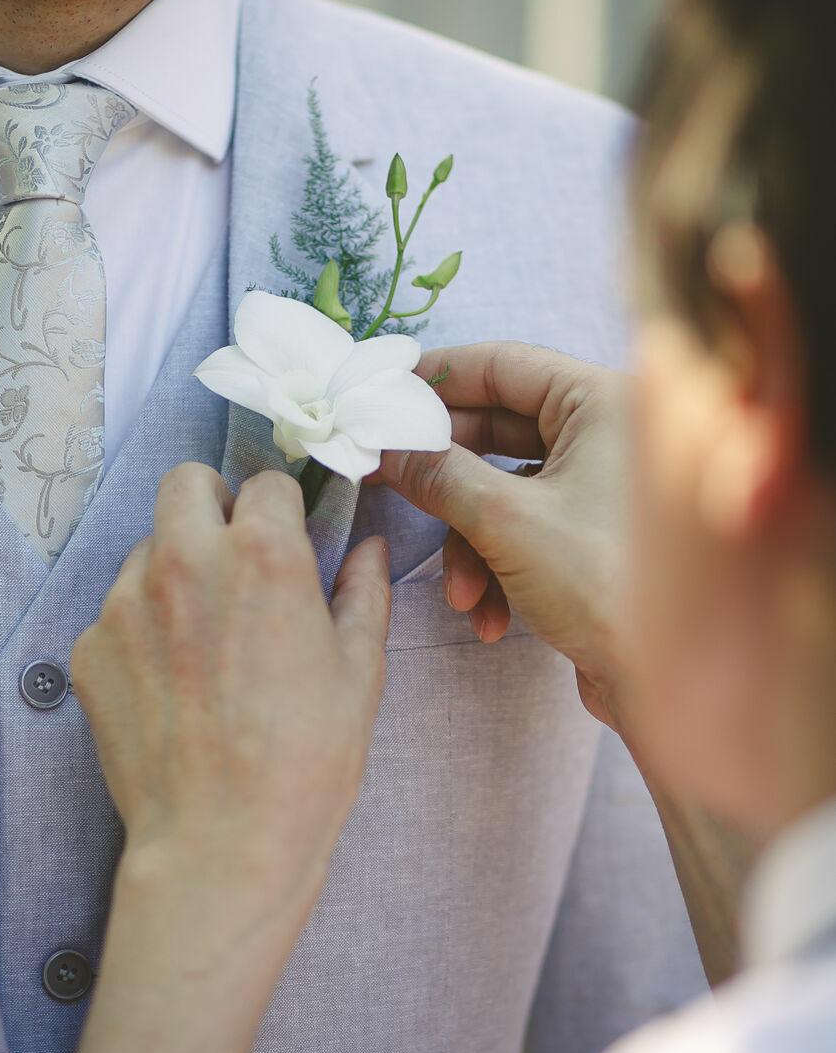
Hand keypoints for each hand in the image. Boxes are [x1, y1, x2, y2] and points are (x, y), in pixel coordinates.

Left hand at [71, 463, 391, 932]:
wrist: (219, 847)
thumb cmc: (305, 764)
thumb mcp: (360, 673)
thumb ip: (363, 593)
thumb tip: (369, 551)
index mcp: (262, 553)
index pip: (266, 482)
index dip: (282, 512)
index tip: (287, 540)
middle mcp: (186, 560)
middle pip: (186, 482)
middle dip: (214, 505)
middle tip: (236, 559)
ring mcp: (125, 604)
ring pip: (147, 548)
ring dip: (175, 569)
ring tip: (205, 638)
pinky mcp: (89, 649)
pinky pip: (115, 612)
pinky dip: (141, 630)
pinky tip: (172, 685)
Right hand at [378, 343, 626, 727]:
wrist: (668, 687)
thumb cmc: (607, 585)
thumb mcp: (505, 520)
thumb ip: (437, 473)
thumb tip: (384, 447)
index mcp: (605, 401)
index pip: (504, 364)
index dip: (437, 379)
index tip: (384, 396)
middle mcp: (609, 433)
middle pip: (498, 428)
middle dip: (446, 477)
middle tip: (388, 482)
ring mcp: (601, 485)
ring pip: (503, 488)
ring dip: (470, 542)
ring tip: (462, 593)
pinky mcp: (592, 534)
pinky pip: (524, 527)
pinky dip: (497, 567)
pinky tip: (490, 617)